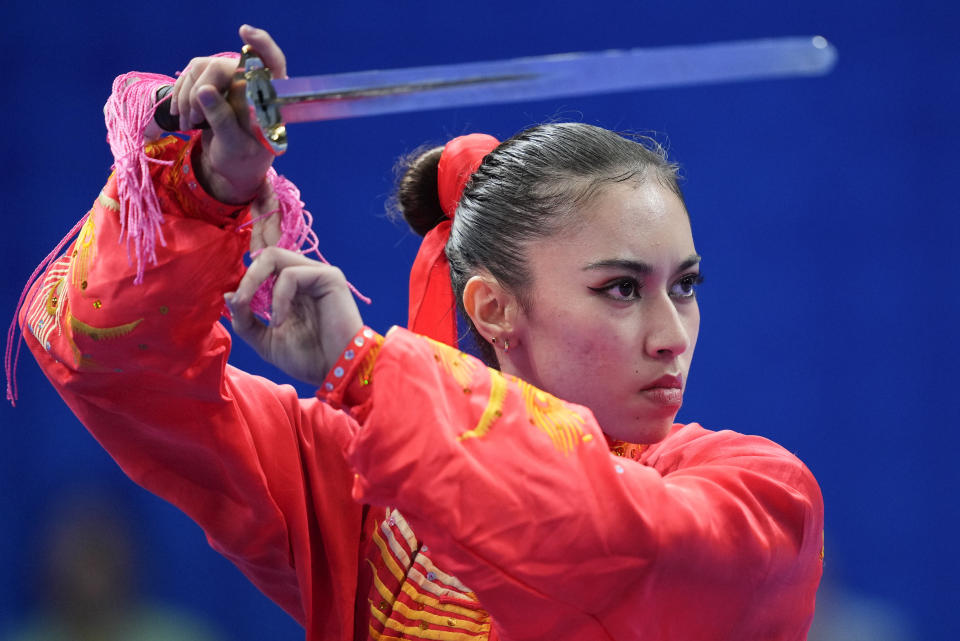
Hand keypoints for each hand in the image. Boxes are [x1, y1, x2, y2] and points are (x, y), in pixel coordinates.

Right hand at [169, 25, 286, 203]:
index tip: (244, 32)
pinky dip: (181, 94)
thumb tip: (204, 90)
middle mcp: (252, 84)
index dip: (261, 44)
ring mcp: (231, 82)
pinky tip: (180, 115)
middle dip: (202, 89)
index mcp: (270, 99)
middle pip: (223, 66)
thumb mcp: (234, 146)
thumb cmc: (243, 161)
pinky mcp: (213, 85)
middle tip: (194, 118)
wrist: (232, 170)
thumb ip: (222, 119)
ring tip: (188, 122)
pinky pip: (191, 76)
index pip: (272, 62)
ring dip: (188, 95)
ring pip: (202, 68)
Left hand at [224, 248, 363, 386]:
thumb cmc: (308, 359)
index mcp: (293, 289)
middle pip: (267, 255)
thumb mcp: (265, 341)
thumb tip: (228, 295)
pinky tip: (279, 321)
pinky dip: (278, 297)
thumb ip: (246, 320)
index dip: (245, 280)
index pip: (264, 266)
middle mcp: (305, 276)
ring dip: (255, 283)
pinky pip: (290, 274)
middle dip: (246, 278)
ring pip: (275, 256)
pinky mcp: (329, 277)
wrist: (336, 372)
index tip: (236, 304)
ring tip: (256, 312)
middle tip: (238, 303)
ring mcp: (318, 274)